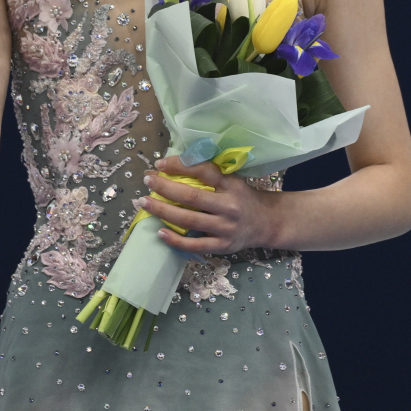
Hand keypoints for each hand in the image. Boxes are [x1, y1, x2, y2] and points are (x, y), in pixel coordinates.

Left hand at [137, 155, 279, 254]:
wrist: (266, 223)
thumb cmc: (243, 198)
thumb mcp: (232, 181)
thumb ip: (210, 175)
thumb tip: (174, 165)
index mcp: (231, 185)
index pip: (203, 171)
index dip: (180, 165)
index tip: (159, 164)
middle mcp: (228, 206)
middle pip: (192, 197)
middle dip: (165, 188)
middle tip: (147, 180)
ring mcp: (225, 228)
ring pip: (189, 220)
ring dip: (163, 211)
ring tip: (144, 202)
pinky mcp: (221, 246)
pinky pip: (194, 245)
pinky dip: (175, 240)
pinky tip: (160, 232)